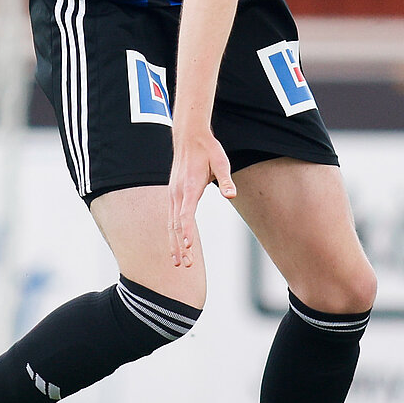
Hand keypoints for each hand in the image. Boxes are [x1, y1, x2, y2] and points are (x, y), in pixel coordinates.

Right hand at [168, 126, 234, 265]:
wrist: (189, 137)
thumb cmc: (208, 150)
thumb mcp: (221, 162)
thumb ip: (226, 180)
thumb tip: (232, 194)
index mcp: (189, 187)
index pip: (185, 214)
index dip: (186, 231)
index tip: (188, 247)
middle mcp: (177, 193)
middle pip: (175, 225)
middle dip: (180, 246)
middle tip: (186, 265)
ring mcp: (173, 194)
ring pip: (170, 224)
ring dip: (174, 244)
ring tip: (178, 263)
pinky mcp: (173, 195)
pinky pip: (170, 218)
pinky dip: (172, 234)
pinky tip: (176, 246)